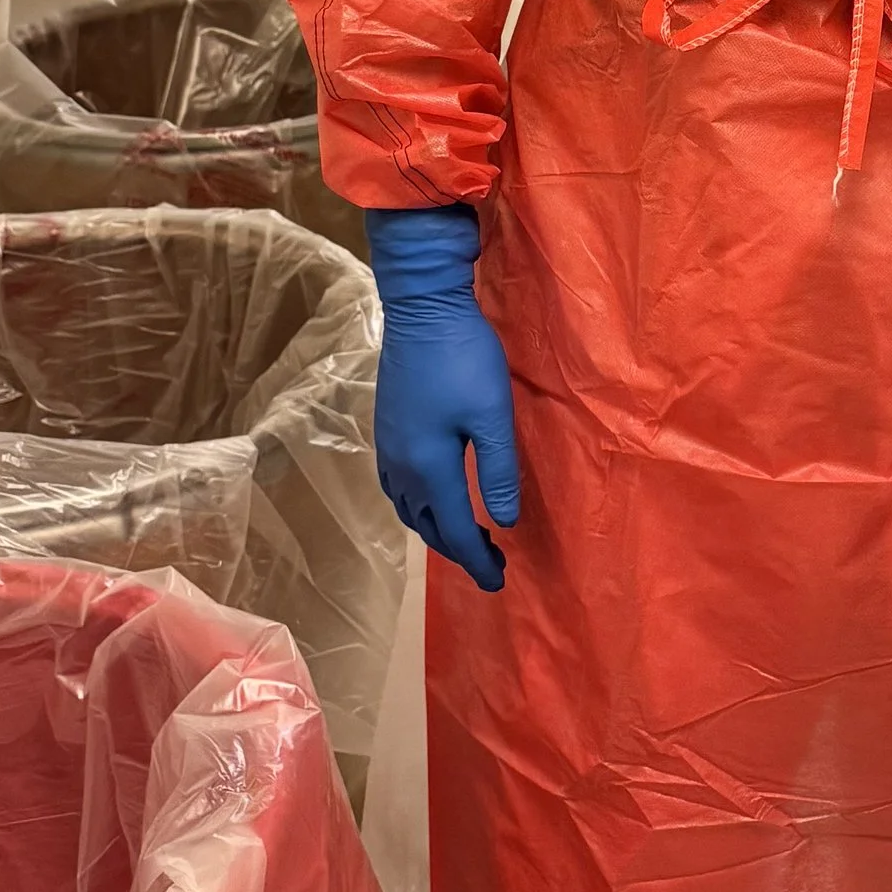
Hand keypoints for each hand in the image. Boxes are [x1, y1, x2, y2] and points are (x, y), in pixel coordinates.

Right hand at [365, 204, 520, 592]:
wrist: (422, 308)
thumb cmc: (464, 359)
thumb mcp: (493, 415)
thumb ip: (498, 471)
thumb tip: (504, 521)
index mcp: (429, 468)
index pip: (454, 531)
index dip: (477, 562)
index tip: (499, 583)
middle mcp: (401, 466)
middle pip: (427, 526)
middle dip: (458, 550)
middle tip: (491, 563)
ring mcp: (389, 448)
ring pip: (409, 509)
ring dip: (436, 528)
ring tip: (466, 535)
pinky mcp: (387, 428)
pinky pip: (398, 487)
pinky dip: (419, 505)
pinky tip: (434, 495)